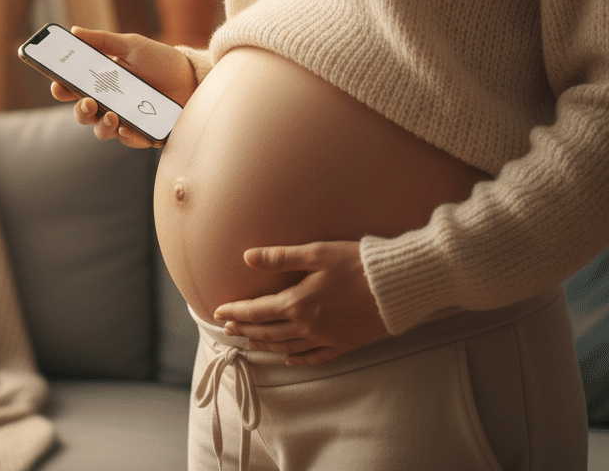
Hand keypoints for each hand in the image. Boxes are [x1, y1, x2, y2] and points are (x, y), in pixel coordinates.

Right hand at [50, 26, 197, 148]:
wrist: (193, 77)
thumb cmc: (160, 60)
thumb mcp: (132, 45)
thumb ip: (103, 40)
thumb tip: (74, 31)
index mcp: (102, 81)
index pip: (73, 89)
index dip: (62, 89)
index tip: (58, 84)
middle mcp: (109, 102)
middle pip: (83, 113)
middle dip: (80, 110)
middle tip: (88, 101)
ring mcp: (125, 119)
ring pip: (101, 131)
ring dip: (101, 125)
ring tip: (111, 115)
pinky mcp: (143, 133)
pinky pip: (128, 139)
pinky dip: (126, 135)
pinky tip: (127, 127)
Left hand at [212, 241, 386, 365]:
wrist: (394, 285)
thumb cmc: (355, 262)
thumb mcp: (315, 253)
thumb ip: (280, 257)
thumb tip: (248, 257)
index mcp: (298, 303)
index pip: (257, 311)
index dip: (236, 312)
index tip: (218, 312)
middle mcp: (308, 326)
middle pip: (268, 332)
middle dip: (245, 330)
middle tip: (227, 329)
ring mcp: (326, 338)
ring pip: (287, 348)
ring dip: (265, 346)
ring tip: (250, 343)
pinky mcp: (344, 344)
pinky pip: (315, 358)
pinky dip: (298, 360)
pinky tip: (289, 360)